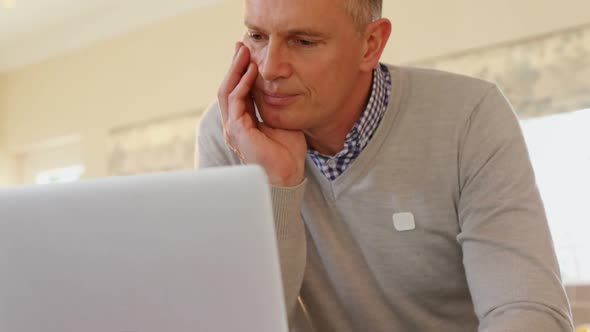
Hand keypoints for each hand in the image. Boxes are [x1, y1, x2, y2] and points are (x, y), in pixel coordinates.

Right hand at [217, 42, 306, 186]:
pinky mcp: (237, 131)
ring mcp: (233, 128)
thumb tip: (275, 87)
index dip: (241, 72)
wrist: (287, 175)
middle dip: (235, 66)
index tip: (247, 54)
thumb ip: (273, 106)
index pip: (237, 92)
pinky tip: (251, 71)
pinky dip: (242, 84)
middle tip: (241, 46)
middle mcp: (233, 125)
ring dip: (236, 70)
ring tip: (244, 52)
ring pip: (228, 91)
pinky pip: (236, 101)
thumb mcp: (280, 122)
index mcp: (242, 123)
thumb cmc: (286, 153)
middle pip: (228, 88)